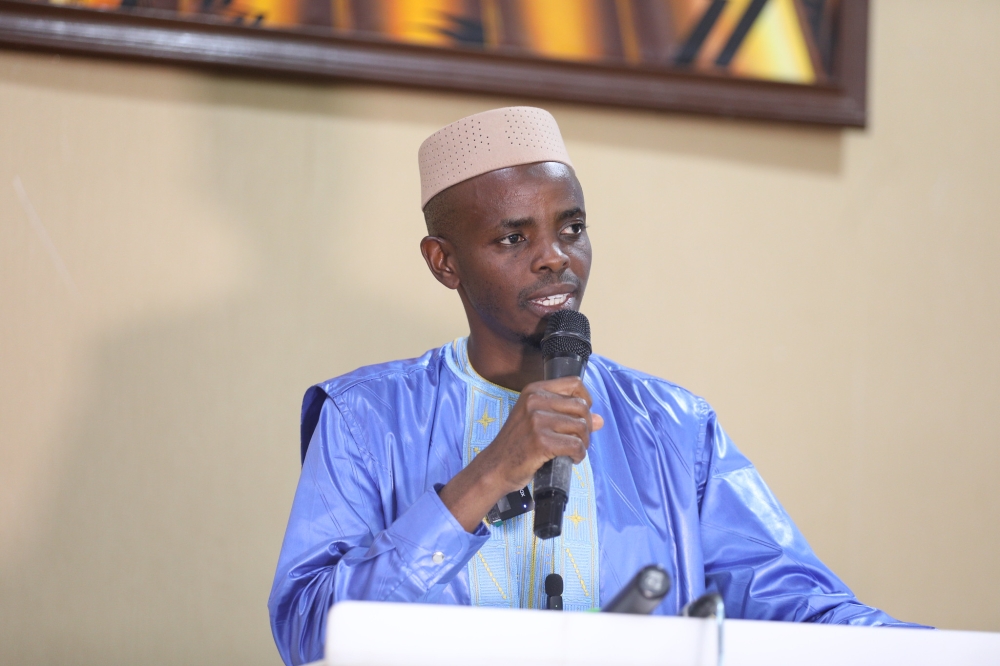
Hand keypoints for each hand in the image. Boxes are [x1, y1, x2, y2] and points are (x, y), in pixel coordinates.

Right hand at [439, 376, 603, 531]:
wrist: (495, 466)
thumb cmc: (517, 444)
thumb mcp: (537, 421)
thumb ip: (568, 416)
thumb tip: (600, 419)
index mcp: (534, 391)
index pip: (574, 383)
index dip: (585, 399)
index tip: (582, 415)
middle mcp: (535, 401)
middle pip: (581, 407)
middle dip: (586, 427)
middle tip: (578, 440)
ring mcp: (537, 421)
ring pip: (581, 427)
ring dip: (583, 443)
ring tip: (572, 451)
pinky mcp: (541, 441)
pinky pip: (576, 445)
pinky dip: (578, 455)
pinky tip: (570, 459)